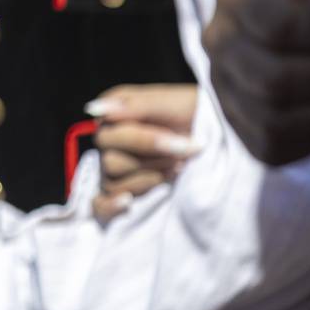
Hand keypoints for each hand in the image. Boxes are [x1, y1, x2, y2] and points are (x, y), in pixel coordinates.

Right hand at [88, 84, 199, 220]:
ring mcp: (113, 168)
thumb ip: (134, 106)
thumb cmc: (192, 113)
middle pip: (111, 162)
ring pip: (113, 183)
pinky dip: (110, 205)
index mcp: (112, 115)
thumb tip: (94, 109)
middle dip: (154, 161)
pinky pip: (100, 205)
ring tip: (177, 169)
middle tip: (185, 156)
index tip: (187, 144)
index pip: (111, 136)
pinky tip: (127, 203)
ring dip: (150, 179)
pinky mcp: (123, 190)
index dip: (149, 143)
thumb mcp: (169, 103)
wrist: (215, 133)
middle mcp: (108, 142)